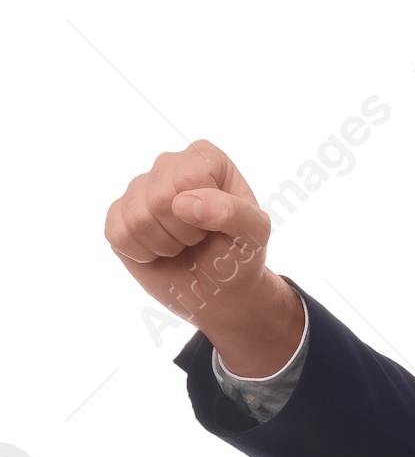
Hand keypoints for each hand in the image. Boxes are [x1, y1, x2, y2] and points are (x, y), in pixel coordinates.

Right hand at [104, 140, 302, 375]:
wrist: (226, 297)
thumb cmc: (243, 261)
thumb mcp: (255, 235)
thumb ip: (231, 212)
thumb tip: (185, 200)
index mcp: (205, 159)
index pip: (184, 175)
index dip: (203, 211)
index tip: (218, 229)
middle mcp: (169, 166)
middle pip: (155, 194)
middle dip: (182, 230)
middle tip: (199, 243)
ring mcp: (141, 190)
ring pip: (135, 214)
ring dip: (162, 243)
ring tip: (183, 248)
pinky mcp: (120, 218)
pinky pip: (117, 230)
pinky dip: (141, 251)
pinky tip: (161, 253)